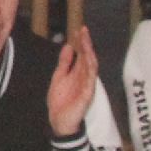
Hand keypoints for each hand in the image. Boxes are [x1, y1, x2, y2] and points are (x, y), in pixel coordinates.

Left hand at [45, 23, 101, 138]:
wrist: (58, 121)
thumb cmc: (60, 100)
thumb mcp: (59, 77)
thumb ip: (64, 63)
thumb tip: (68, 46)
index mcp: (77, 72)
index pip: (81, 54)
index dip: (81, 42)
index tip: (79, 30)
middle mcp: (84, 77)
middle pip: (88, 58)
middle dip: (86, 44)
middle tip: (84, 31)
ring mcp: (87, 86)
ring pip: (91, 67)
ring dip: (89, 55)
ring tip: (87, 43)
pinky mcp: (87, 96)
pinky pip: (90, 82)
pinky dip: (90, 71)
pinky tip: (89, 62)